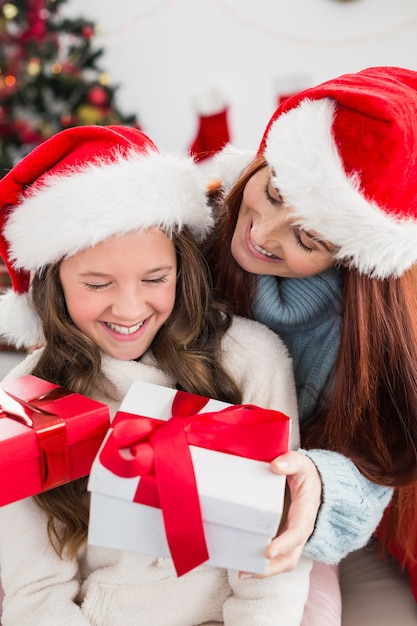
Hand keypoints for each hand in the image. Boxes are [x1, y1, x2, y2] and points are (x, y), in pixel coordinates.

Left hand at [239, 450, 321, 578]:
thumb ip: (291, 462)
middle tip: (247, 570)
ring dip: (264, 571)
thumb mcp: (301, 464)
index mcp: (305, 513)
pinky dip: (261, 564)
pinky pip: (274, 557)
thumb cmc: (305, 474)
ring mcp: (291, 537)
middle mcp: (300, 530)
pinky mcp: (282, 538)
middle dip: (271, 568)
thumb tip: (276, 465)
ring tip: (242, 572)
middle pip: (290, 557)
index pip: (297, 533)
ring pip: (283, 562)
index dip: (284, 544)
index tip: (268, 552)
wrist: (314, 483)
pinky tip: (242, 564)